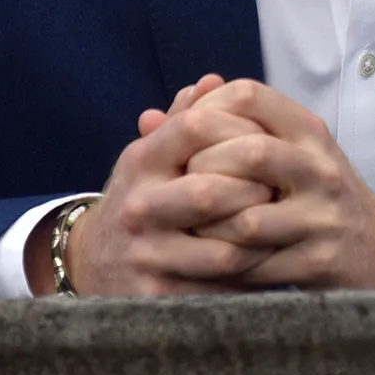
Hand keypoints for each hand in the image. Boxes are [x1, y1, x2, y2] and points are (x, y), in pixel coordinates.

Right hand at [38, 76, 275, 295]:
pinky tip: (264, 262)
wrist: (92, 262)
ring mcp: (146, 254)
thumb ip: (185, 118)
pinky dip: (250, 275)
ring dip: (261, 238)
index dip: (243, 129)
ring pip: (224, 247)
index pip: (198, 127)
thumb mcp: (152, 155)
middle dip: (258, 190)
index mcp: (142, 161)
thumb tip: (214, 80)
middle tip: (282, 191)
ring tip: (279, 227)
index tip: (270, 142)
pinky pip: (220, 287)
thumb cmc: (142, 197)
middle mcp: (139, 206)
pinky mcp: (157, 294)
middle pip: (213, 190)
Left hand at [180, 79, 374, 288]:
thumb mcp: (285, 151)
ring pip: (246, 219)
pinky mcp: (318, 260)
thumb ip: (224, 130)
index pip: (249, 96)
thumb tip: (148, 118)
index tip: (184, 135)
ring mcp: (322, 216)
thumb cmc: (312, 191)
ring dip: (208, 227)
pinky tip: (211, 259)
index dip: (205, 110)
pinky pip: (255, 265)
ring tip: (192, 228)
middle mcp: (320, 167)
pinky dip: (224, 264)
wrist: (374, 246)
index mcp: (309, 131)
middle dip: (202, 171)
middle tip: (182, 188)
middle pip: (248, 152)